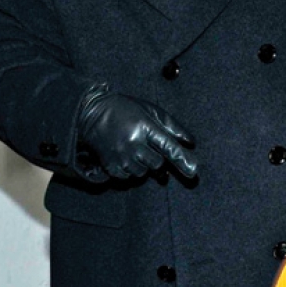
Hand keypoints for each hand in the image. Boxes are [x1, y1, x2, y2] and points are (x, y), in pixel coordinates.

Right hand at [78, 90, 197, 179]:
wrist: (92, 112)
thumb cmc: (125, 109)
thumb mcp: (150, 110)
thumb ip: (171, 125)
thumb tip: (190, 142)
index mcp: (144, 126)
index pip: (168, 146)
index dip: (182, 159)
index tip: (193, 170)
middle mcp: (132, 142)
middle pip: (157, 164)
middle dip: (158, 159)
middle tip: (149, 147)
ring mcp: (120, 156)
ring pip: (143, 173)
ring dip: (144, 165)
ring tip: (135, 149)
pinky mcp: (110, 165)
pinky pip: (128, 177)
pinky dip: (131, 170)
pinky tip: (125, 155)